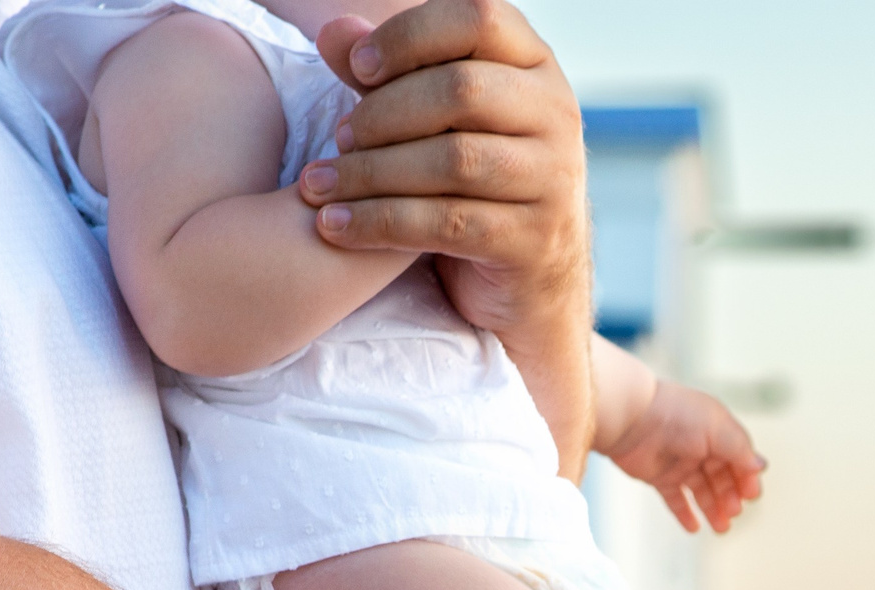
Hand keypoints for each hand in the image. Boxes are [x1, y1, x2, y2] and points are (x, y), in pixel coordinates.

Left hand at [302, 2, 587, 340]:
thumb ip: (387, 76)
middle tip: (339, 137)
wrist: (534, 278)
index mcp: (534, 67)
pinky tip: (335, 227)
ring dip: (372, 173)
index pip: (479, 19)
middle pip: (462, 90)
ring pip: (454, 161)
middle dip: (384, 113)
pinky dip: (381, 223)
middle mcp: (556, 116)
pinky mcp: (533, 241)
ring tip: (318, 184)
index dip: (410, 36)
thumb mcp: (433, 120)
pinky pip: (448, 224)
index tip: (359, 67)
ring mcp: (552, 181)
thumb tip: (335, 34)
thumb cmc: (475, 181)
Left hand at [602, 379, 767, 533]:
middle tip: (735, 512)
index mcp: (717, 430)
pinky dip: (685, 514)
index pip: (739, 458)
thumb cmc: (676, 416)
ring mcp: (679, 463)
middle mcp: (699, 446)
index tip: (751, 495)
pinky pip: (676, 499)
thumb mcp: (718, 430)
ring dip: (713, 509)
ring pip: (702, 491)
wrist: (631, 419)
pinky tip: (695, 528)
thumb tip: (761, 466)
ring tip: (721, 528)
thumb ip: (740, 450)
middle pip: (722, 477)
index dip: (746, 477)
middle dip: (730, 496)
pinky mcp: (659, 477)